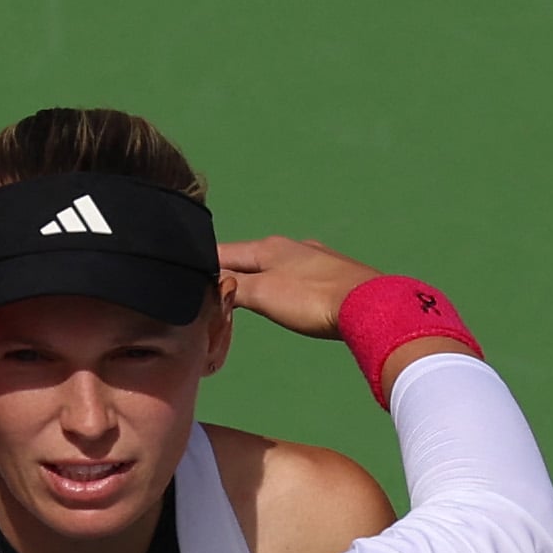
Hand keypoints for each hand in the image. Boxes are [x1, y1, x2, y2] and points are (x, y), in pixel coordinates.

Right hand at [216, 236, 384, 340]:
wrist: (367, 305)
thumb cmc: (311, 298)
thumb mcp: (262, 294)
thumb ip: (233, 287)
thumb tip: (209, 282)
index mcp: (268, 247)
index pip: (223, 252)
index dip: (203, 264)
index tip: (184, 275)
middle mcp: (290, 247)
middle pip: (247, 258)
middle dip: (228, 272)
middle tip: (209, 290)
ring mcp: (312, 259)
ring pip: (271, 266)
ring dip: (254, 278)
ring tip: (241, 294)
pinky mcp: (330, 275)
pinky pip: (292, 276)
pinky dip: (278, 285)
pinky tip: (283, 294)